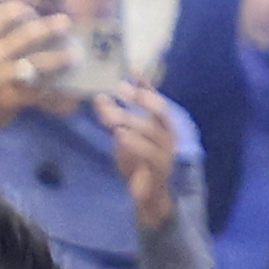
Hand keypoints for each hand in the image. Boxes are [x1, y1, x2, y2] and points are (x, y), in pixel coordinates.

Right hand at [0, 0, 62, 146]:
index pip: (3, 15)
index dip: (23, 10)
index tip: (36, 14)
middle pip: (25, 35)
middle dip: (49, 28)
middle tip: (66, 24)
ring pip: (35, 63)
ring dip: (57, 59)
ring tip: (73, 56)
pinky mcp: (8, 99)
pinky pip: (35, 91)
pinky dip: (50, 88)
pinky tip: (62, 86)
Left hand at [108, 80, 184, 227]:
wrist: (148, 199)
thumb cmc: (137, 165)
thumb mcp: (123, 139)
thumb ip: (114, 120)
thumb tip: (99, 99)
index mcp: (162, 126)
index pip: (156, 100)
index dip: (146, 84)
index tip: (132, 69)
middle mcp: (168, 136)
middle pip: (159, 111)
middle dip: (142, 98)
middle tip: (121, 89)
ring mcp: (167, 152)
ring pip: (152, 131)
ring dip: (130, 120)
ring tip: (111, 114)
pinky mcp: (161, 170)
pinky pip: (149, 154)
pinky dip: (134, 143)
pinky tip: (120, 135)